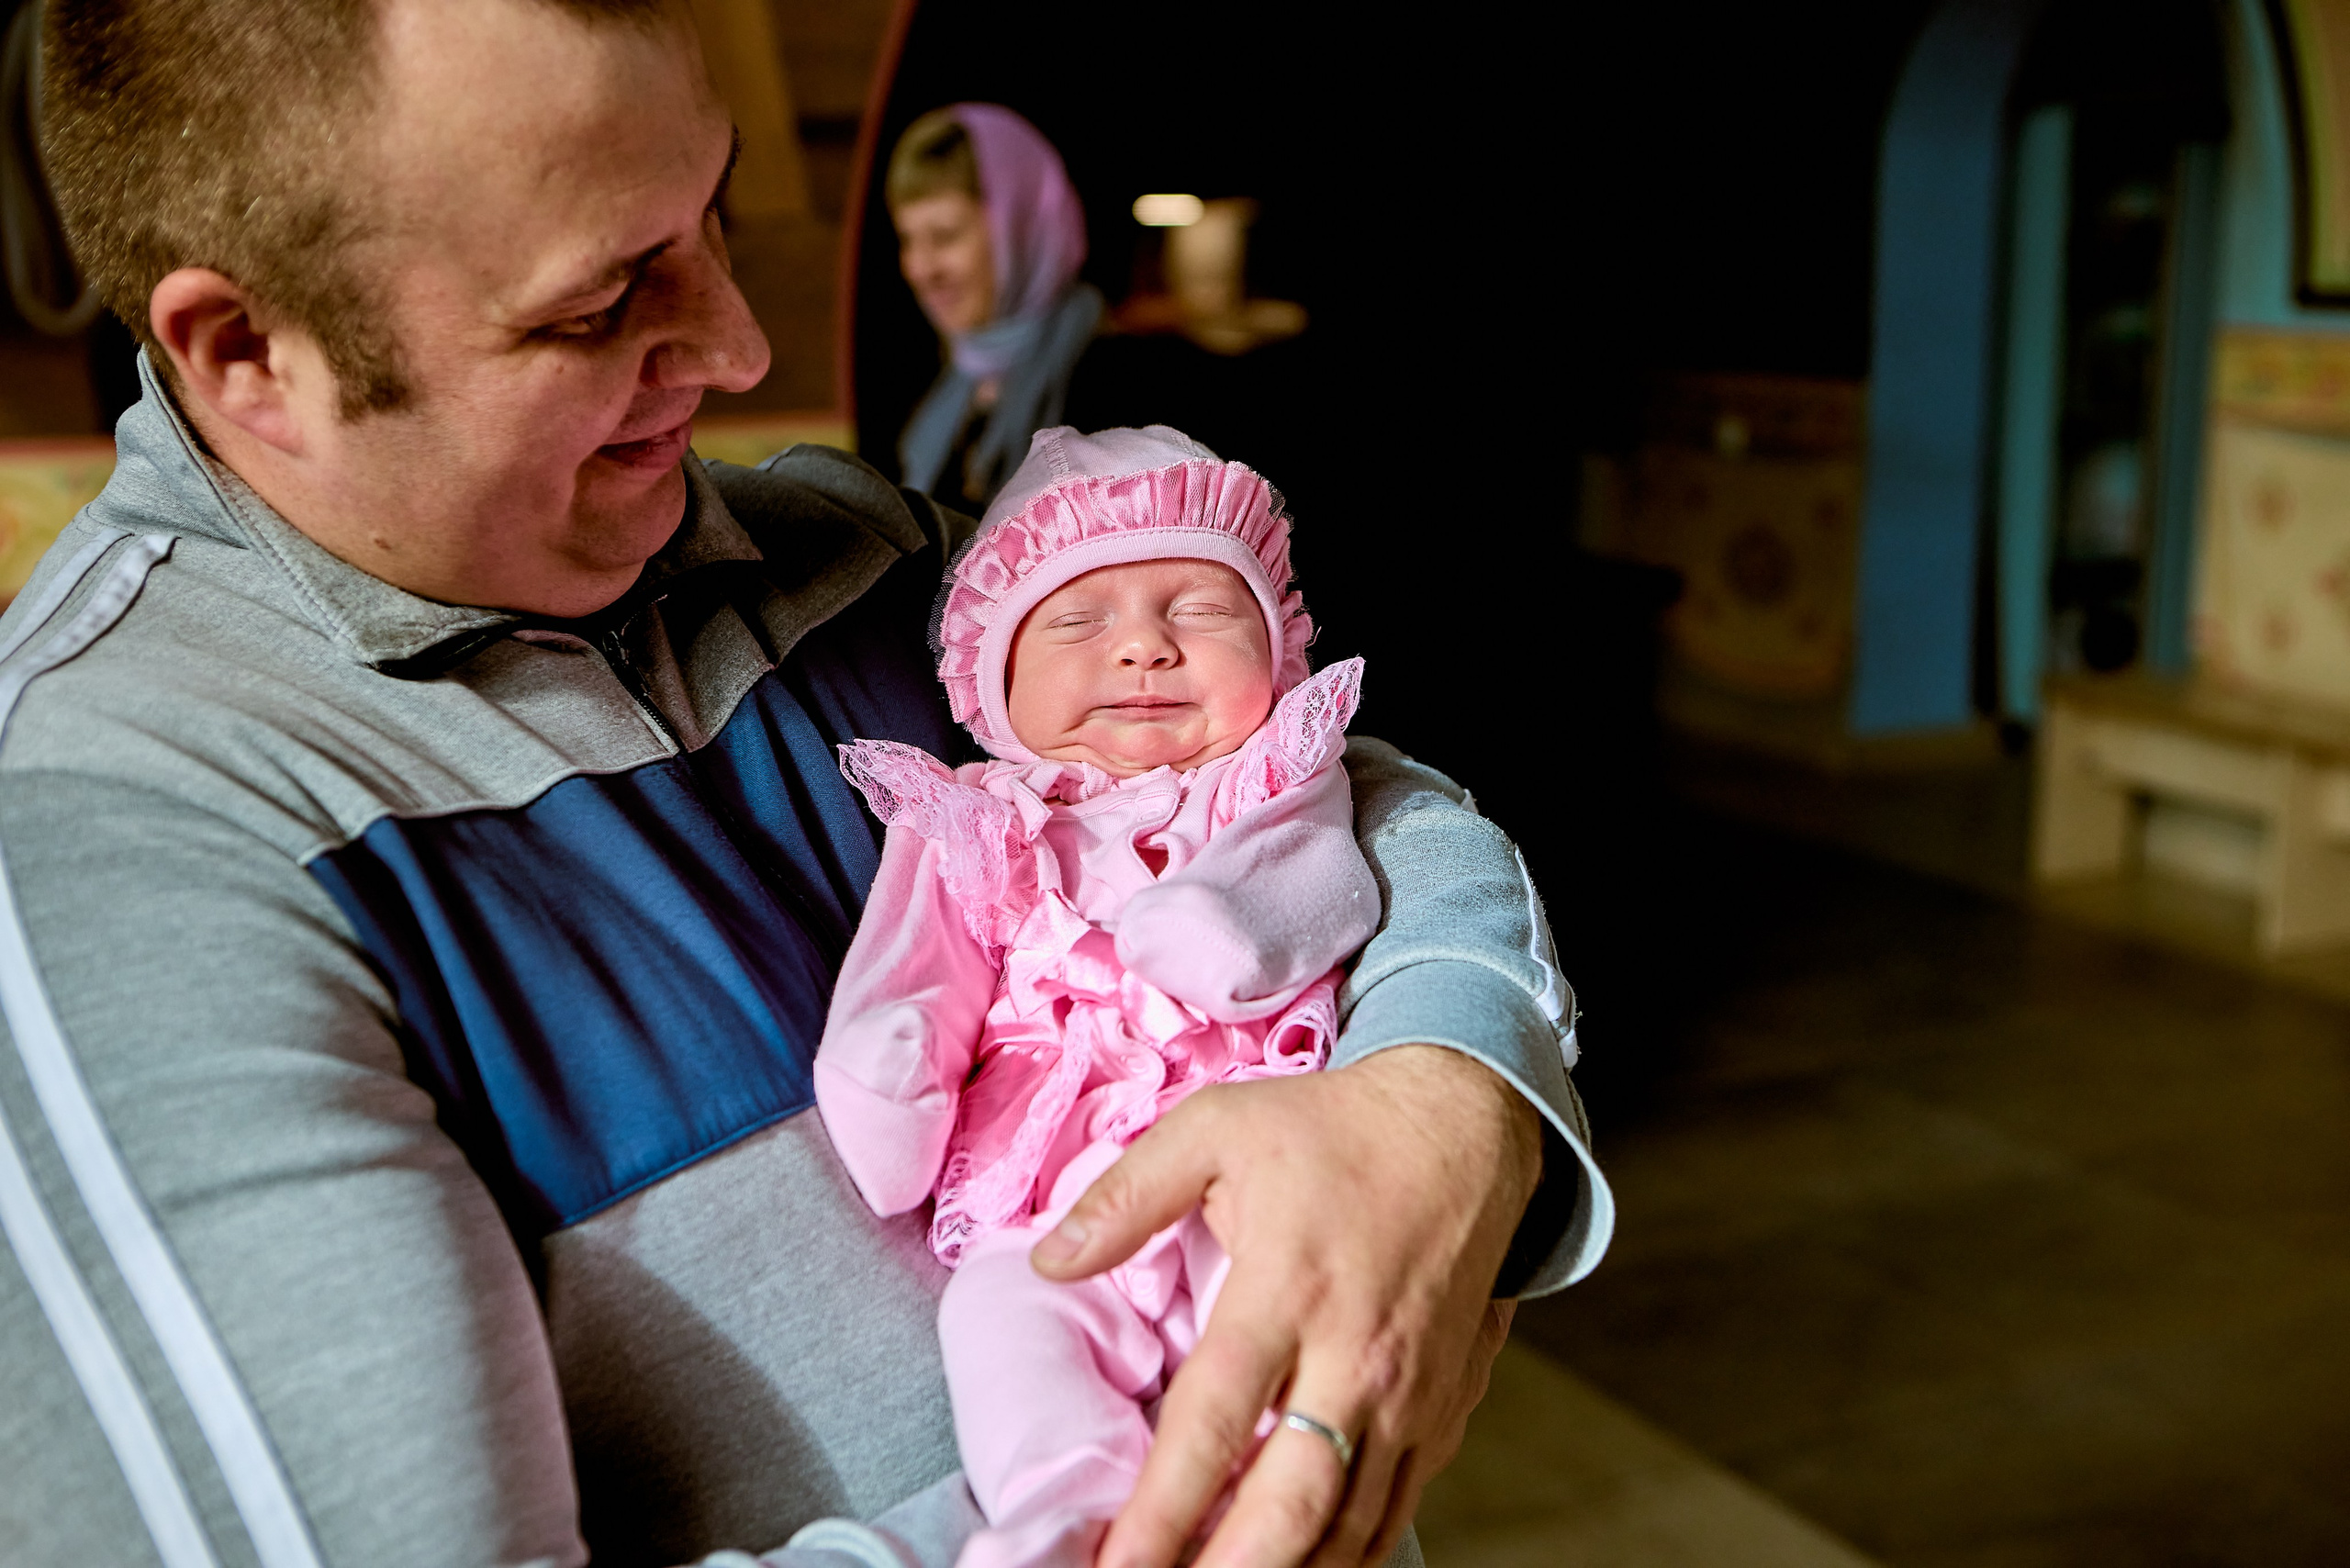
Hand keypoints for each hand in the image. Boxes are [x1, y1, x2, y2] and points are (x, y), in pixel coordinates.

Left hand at [1028, 1044, 1542, 1566]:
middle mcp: (1353, 1356)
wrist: (1465, 1127)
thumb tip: (1048, 1262)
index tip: (1117, 1564)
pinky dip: (1347, 1556)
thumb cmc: (1333, 1129)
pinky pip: (1396, 1511)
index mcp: (1287, 1287)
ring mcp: (1408, 1394)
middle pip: (1293, 1501)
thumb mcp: (1216, 1129)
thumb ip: (1127, 1196)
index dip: (1164, 1505)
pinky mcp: (1442, 1412)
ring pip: (1350, 1525)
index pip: (1215, 1418)